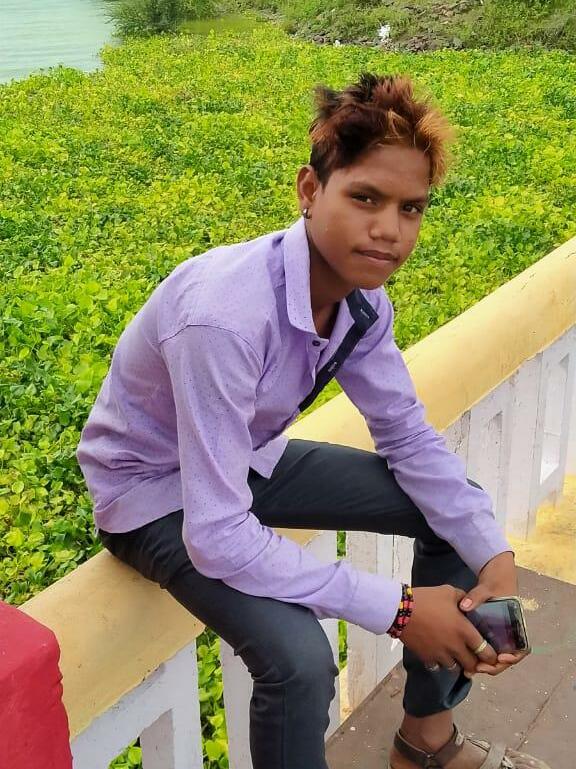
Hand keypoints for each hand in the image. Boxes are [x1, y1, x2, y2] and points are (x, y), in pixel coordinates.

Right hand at [399, 584, 498, 674]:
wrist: (400, 609)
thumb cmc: (427, 599)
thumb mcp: (448, 592)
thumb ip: (463, 599)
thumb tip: (468, 604)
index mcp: (464, 631)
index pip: (486, 652)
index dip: (491, 656)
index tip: (490, 655)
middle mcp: (455, 647)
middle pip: (472, 665)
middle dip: (474, 662)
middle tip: (471, 656)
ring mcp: (440, 655)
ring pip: (455, 668)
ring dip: (456, 662)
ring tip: (453, 654)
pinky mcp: (427, 658)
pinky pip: (437, 667)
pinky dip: (439, 663)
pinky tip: (437, 653)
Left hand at [459, 551, 529, 675]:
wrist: (494, 578)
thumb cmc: (495, 584)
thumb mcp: (487, 588)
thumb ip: (476, 597)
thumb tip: (464, 606)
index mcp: (515, 625)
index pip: (521, 649)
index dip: (512, 658)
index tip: (500, 657)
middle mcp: (509, 634)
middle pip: (506, 659)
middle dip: (493, 666)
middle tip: (477, 668)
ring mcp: (499, 636)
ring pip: (496, 658)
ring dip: (485, 665)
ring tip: (469, 668)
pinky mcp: (488, 635)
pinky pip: (486, 651)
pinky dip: (478, 658)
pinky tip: (465, 660)